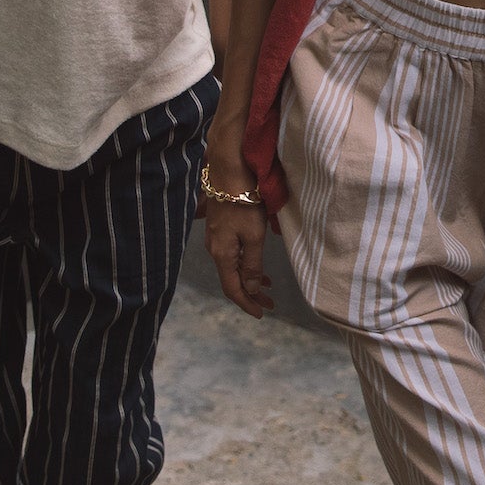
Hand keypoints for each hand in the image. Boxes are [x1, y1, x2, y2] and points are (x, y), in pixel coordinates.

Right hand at [204, 199, 272, 318]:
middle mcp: (214, 250)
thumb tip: (250, 289)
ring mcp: (215, 238)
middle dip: (250, 294)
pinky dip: (244, 265)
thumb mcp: (254, 236)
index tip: (261, 313)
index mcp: (222, 255)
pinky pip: (231, 255)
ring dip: (248, 279)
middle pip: (231, 280)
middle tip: (270, 303)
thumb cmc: (245, 203)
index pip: (232, 289)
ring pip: (232, 267)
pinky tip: (255, 263)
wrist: (229, 172)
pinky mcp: (219, 228)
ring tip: (267, 286)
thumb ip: (252, 264)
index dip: (246, 303)